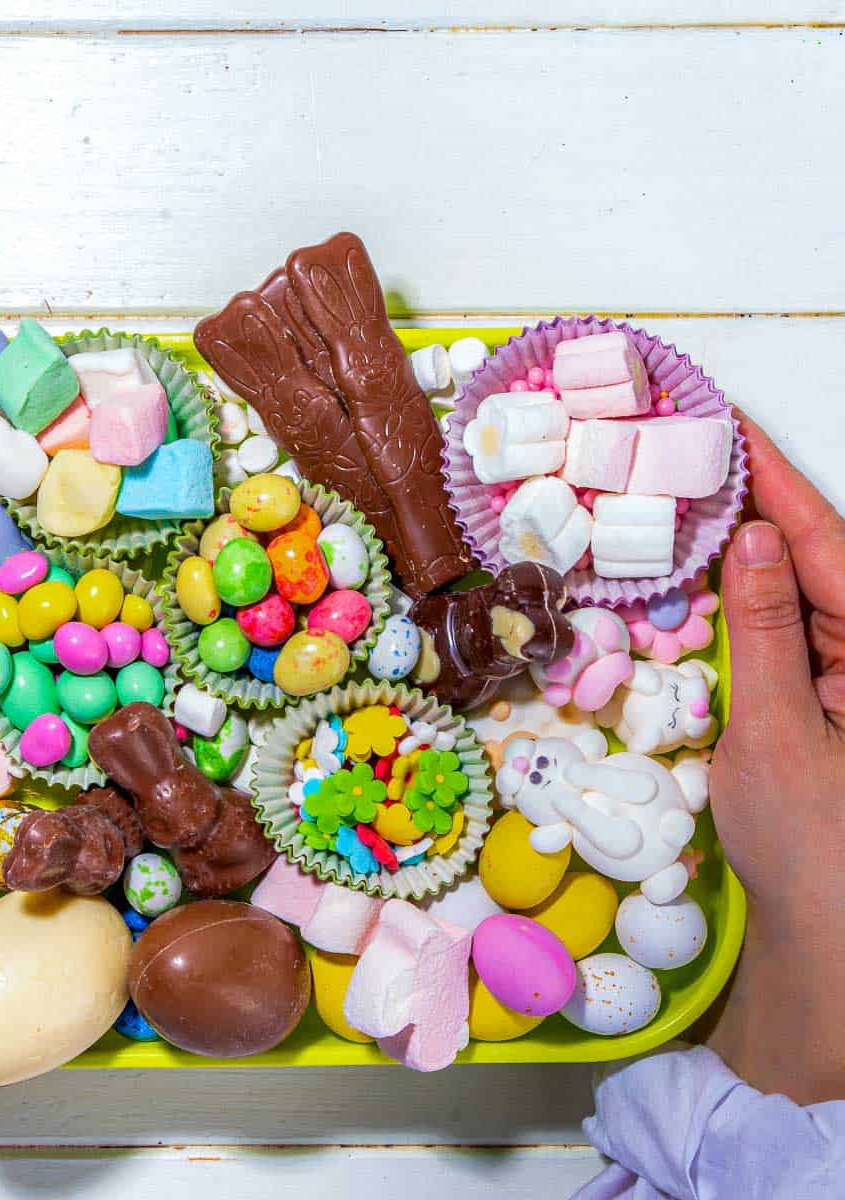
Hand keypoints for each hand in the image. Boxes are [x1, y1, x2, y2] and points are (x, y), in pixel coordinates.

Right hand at [705, 413, 844, 1102]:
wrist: (830, 943)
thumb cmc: (812, 849)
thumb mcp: (778, 735)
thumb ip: (765, 632)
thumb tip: (749, 539)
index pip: (828, 544)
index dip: (775, 478)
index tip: (727, 421)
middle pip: (814, 556)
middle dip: (753, 500)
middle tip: (686, 449)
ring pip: (796, 589)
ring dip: (741, 547)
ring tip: (683, 496)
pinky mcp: (827, 695)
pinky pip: (785, 631)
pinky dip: (741, 601)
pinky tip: (701, 575)